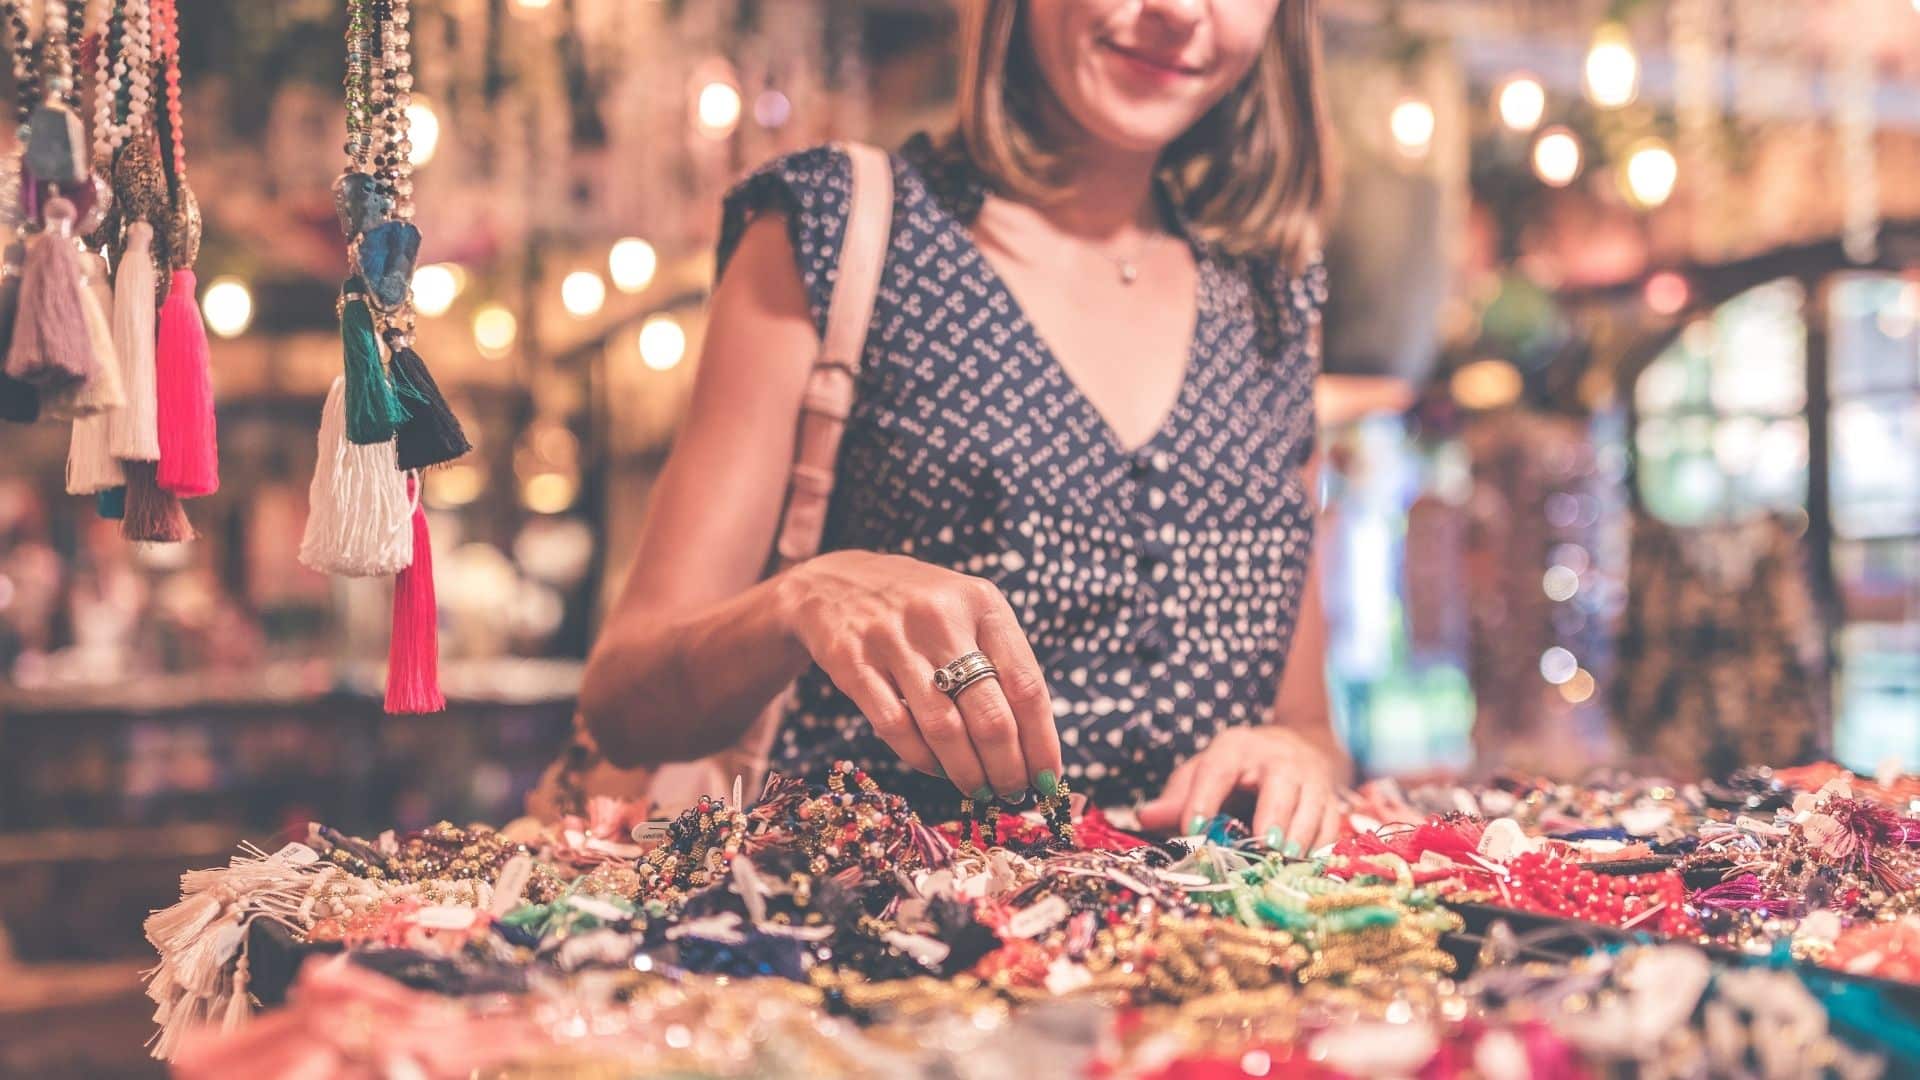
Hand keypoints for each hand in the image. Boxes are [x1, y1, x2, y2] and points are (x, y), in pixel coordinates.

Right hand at [777, 549, 1061, 798]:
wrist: (833, 581)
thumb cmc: (919, 607)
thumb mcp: (967, 611)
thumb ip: (1000, 661)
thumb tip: (1034, 743)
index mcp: (982, 603)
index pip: (1026, 684)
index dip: (1042, 740)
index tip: (1048, 777)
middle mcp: (941, 618)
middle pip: (989, 715)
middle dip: (1007, 767)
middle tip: (1013, 793)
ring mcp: (893, 639)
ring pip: (944, 729)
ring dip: (967, 772)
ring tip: (979, 790)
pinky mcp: (852, 662)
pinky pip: (896, 727)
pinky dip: (922, 759)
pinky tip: (938, 769)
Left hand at [1136, 727, 1345, 852]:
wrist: (1291, 749)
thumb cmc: (1234, 771)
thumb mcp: (1202, 774)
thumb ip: (1176, 798)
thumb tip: (1145, 817)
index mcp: (1235, 748)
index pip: (1218, 769)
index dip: (1204, 798)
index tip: (1192, 829)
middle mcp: (1278, 758)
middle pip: (1280, 784)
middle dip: (1273, 816)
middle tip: (1265, 847)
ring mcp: (1310, 777)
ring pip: (1313, 805)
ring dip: (1301, 837)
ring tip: (1285, 862)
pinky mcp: (1330, 799)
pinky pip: (1332, 825)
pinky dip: (1321, 848)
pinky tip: (1307, 868)